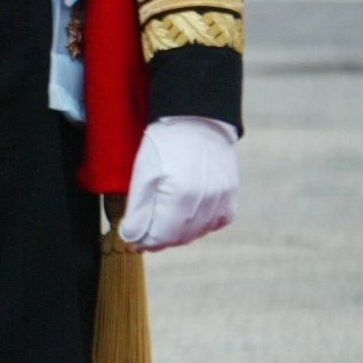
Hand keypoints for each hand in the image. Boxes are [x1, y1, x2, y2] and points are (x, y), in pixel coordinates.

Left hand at [118, 117, 237, 250]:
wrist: (196, 120)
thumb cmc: (165, 144)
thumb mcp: (142, 174)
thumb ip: (137, 210)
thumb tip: (131, 239)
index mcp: (180, 196)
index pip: (161, 237)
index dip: (144, 243)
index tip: (133, 241)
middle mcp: (205, 202)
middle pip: (179, 237)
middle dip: (159, 239)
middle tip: (144, 233)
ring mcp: (221, 199)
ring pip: (198, 232)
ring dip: (179, 233)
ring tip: (163, 222)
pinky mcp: (230, 195)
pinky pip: (217, 222)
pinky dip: (201, 225)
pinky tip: (188, 215)